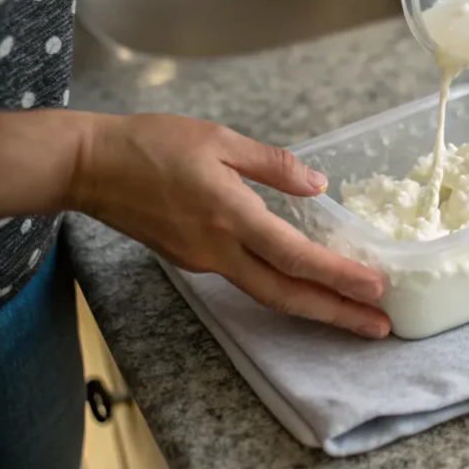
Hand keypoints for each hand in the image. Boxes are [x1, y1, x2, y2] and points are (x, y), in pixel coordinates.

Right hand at [68, 114, 390, 338]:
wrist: (89, 167)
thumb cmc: (152, 144)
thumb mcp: (220, 139)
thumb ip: (273, 164)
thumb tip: (318, 184)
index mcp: (230, 215)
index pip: (294, 256)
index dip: (338, 275)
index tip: (375, 288)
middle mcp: (219, 250)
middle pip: (286, 294)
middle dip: (336, 314)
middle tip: (380, 330)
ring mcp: (203, 261)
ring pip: (266, 293)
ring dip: (313, 307)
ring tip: (351, 314)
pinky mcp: (191, 260)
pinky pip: (246, 281)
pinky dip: (283, 289)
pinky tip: (305, 285)